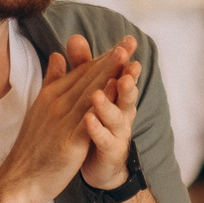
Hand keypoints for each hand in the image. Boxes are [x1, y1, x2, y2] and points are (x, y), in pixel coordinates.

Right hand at [0, 36, 128, 202]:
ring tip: (125, 56)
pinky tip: (113, 94)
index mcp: (51, 96)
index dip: (104, 56)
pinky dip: (100, 105)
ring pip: (89, 94)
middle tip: (130, 41)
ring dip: (108, 74)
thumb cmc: (33, 146)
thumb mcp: (40, 108)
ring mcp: (61, 123)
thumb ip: (52, 81)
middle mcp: (56, 104)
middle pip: (88, 78)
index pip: (82, 72)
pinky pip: (87, 121)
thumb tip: (57, 56)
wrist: (19, 179)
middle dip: (111, 58)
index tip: (123, 43)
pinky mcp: (68, 144)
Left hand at [80, 41, 142, 192]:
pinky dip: (97, 130)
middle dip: (127, 77)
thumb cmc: (95, 124)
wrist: (98, 164)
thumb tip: (75, 37)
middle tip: (128, 63)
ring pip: (117, 116)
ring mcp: (117, 132)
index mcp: (116, 95)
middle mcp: (122, 112)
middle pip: (126, 92)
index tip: (128, 41)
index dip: (124, 58)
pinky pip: (105, 140)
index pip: (120, 73)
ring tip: (99, 94)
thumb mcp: (87, 92)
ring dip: (109, 104)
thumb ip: (82, 66)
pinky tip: (89, 120)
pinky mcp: (110, 151)